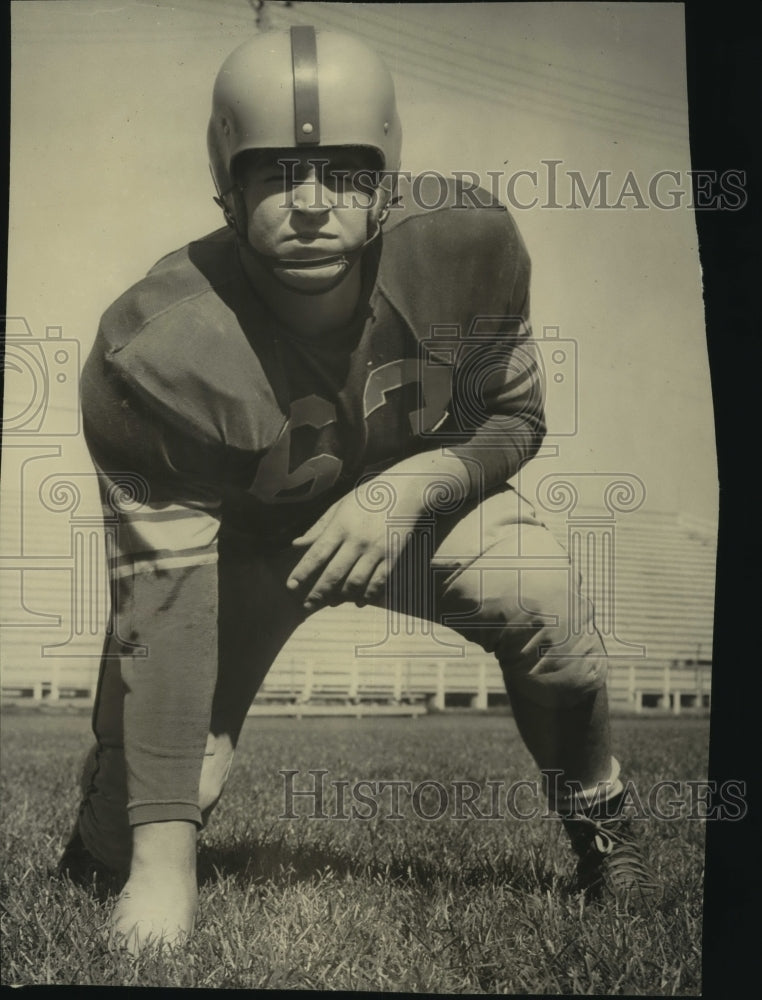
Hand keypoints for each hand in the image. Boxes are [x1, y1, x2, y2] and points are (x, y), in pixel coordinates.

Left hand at [286, 480, 423, 611]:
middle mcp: (357, 540)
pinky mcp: (393, 556)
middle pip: (334, 573)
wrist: (406, 491)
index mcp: (341, 525)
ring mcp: (376, 550)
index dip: (303, 571)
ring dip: (342, 596)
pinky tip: (359, 601)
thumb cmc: (368, 497)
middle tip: (308, 604)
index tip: (291, 585)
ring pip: (355, 582)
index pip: (317, 553)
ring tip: (332, 603)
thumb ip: (319, 527)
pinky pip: (378, 582)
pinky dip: (367, 595)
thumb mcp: (340, 506)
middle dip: (319, 592)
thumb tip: (296, 544)